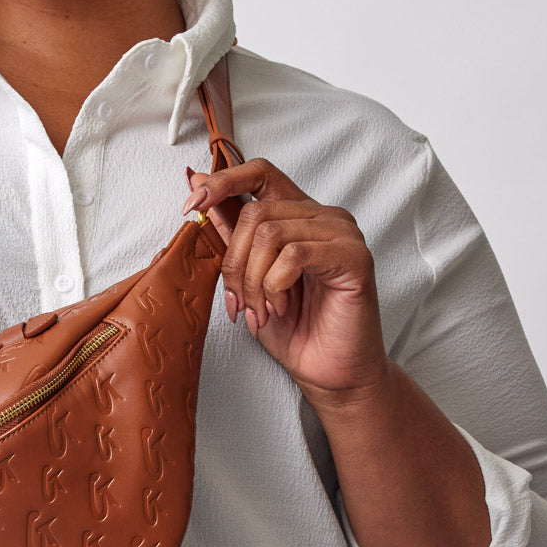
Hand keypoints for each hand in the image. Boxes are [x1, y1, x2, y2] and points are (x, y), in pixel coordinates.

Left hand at [183, 158, 391, 402]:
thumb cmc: (294, 331)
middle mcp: (323, 217)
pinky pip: (295, 254)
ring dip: (252, 281)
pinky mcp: (354, 257)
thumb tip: (200, 189)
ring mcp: (342, 233)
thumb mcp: (249, 281)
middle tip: (237, 303)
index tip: (192, 205)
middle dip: (234, 263)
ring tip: (259, 311)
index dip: (222, 181)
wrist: (329, 373)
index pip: (259, 172)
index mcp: (298, 217)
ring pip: (271, 233)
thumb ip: (233, 237)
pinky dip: (274, 285)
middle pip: (255, 212)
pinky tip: (278, 308)